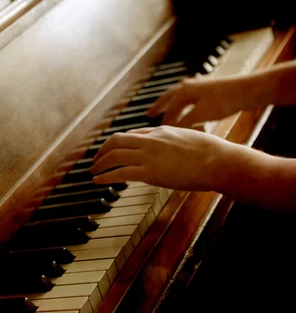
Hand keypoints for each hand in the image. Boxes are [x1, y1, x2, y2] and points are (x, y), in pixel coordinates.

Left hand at [89, 126, 262, 191]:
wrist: (219, 161)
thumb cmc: (212, 153)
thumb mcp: (190, 139)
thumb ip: (177, 142)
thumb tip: (176, 149)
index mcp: (161, 131)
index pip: (132, 134)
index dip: (119, 143)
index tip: (113, 150)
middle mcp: (151, 140)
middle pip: (117, 140)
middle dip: (103, 150)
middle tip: (96, 160)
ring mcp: (149, 156)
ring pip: (114, 155)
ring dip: (100, 164)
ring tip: (93, 171)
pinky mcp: (149, 172)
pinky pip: (120, 173)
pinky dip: (105, 176)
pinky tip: (98, 181)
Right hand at [147, 76, 253, 126]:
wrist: (247, 90)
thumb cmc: (224, 102)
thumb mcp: (201, 115)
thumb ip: (184, 123)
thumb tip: (170, 131)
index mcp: (183, 92)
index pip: (168, 110)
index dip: (163, 122)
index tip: (157, 133)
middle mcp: (187, 86)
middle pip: (168, 98)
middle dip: (159, 107)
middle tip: (149, 114)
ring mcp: (198, 85)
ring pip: (179, 96)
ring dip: (171, 104)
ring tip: (165, 110)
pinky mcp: (208, 88)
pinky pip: (189, 96)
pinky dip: (184, 103)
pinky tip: (188, 108)